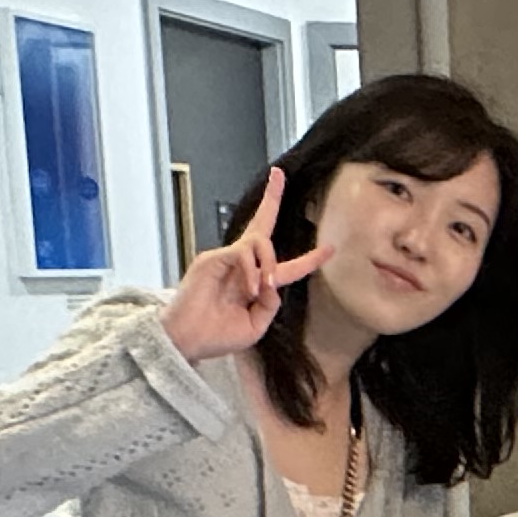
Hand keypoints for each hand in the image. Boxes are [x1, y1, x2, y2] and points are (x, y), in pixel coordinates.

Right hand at [160, 164, 328, 359]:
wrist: (187, 341)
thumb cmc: (216, 336)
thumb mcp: (255, 326)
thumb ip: (270, 305)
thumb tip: (274, 282)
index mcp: (255, 284)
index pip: (287, 266)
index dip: (309, 259)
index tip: (330, 249)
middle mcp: (241, 266)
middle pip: (261, 225)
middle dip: (272, 198)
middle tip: (279, 175)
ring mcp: (226, 259)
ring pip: (260, 242)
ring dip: (270, 264)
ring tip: (263, 287)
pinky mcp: (213, 258)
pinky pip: (243, 253)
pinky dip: (251, 271)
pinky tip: (247, 290)